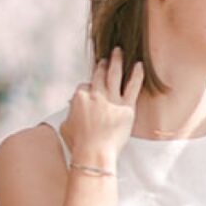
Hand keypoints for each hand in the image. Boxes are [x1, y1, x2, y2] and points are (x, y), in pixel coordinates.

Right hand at [64, 49, 143, 168]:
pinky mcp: (126, 107)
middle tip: (105, 59)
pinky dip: (136, 75)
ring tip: (118, 52)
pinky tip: (140, 65)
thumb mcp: (65, 126)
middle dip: (102, 66)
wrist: (94, 153)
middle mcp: (95, 95)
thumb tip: (70, 107)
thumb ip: (69, 113)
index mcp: (79, 98)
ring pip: (114, 75)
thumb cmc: (78, 144)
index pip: (83, 87)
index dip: (87, 89)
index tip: (91, 90)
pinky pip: (132, 87)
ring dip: (116, 61)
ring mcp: (111, 100)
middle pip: (98, 76)